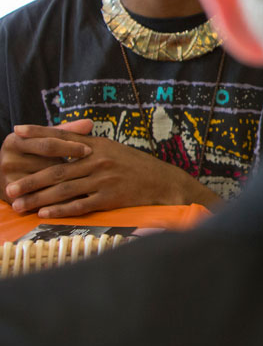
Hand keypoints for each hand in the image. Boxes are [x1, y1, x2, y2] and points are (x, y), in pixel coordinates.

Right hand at [0, 119, 94, 201]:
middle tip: (93, 170)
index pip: (47, 145)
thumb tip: (89, 123)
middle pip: (45, 166)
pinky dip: (57, 202)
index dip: (69, 147)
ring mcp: (8, 181)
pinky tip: (75, 200)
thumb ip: (65, 131)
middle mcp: (8, 161)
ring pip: (44, 185)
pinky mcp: (11, 199)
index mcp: (15, 141)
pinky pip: (39, 200)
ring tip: (89, 185)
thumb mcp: (44, 139)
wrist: (9, 174)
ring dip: (66, 186)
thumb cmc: (34, 153)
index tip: (89, 150)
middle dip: (70, 168)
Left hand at [4, 123, 219, 216]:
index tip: (16, 132)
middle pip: (57, 170)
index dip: (39, 134)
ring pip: (65, 189)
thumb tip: (62, 143)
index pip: (63, 138)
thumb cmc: (136, 166)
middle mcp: (99, 160)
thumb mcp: (113, 149)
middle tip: (9, 188)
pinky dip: (61, 209)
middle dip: (30, 179)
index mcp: (98, 145)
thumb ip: (88, 146)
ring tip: (20, 205)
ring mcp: (105, 179)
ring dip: (39, 198)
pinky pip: (81, 204)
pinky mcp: (111, 197)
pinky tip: (45, 213)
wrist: (163, 182)